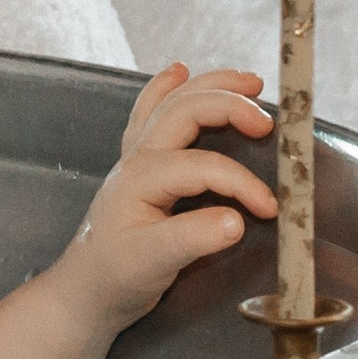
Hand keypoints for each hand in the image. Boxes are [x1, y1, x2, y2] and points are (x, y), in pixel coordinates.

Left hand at [50, 64, 277, 331]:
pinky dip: (166, 88)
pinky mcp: (138, 162)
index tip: (271, 209)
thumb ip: (192, 240)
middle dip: (229, 106)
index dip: (242, 183)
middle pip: (185, 111)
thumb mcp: (152, 264)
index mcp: (141, 178)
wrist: (86, 288)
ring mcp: (135, 155)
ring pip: (172, 102)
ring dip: (211, 86)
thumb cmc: (116, 275)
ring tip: (250, 81)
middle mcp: (137, 157)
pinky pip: (150, 112)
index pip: (203, 165)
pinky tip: (179, 71)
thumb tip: (236, 220)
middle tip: (268, 120)